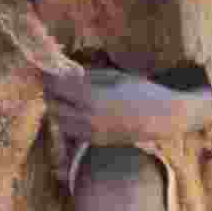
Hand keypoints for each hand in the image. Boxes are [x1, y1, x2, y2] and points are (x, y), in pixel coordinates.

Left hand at [45, 68, 208, 144]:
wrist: (165, 118)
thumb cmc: (143, 91)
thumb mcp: (115, 77)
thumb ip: (89, 76)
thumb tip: (67, 72)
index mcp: (93, 98)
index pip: (59, 87)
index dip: (49, 76)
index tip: (46, 68)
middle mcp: (88, 119)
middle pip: (53, 105)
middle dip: (50, 92)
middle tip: (52, 80)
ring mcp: (91, 133)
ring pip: (59, 121)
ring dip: (57, 106)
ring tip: (64, 94)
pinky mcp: (96, 142)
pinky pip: (71, 131)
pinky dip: (67, 119)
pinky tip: (75, 108)